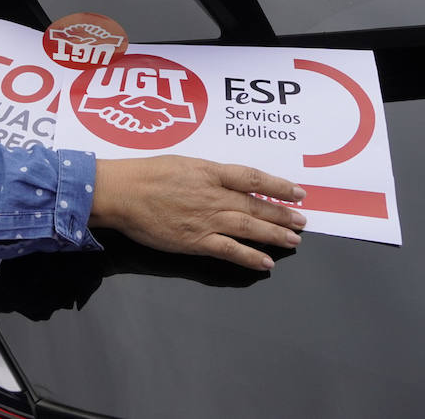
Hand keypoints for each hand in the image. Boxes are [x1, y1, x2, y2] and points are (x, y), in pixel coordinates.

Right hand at [89, 155, 306, 270]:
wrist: (122, 192)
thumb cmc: (145, 173)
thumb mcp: (182, 162)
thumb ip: (206, 172)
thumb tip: (227, 179)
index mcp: (211, 172)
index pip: (253, 178)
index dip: (278, 186)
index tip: (298, 192)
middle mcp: (215, 196)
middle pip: (257, 205)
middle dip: (282, 213)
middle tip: (302, 221)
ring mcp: (207, 219)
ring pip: (250, 227)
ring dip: (275, 234)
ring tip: (294, 240)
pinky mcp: (196, 241)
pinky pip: (230, 250)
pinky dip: (250, 257)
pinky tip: (266, 263)